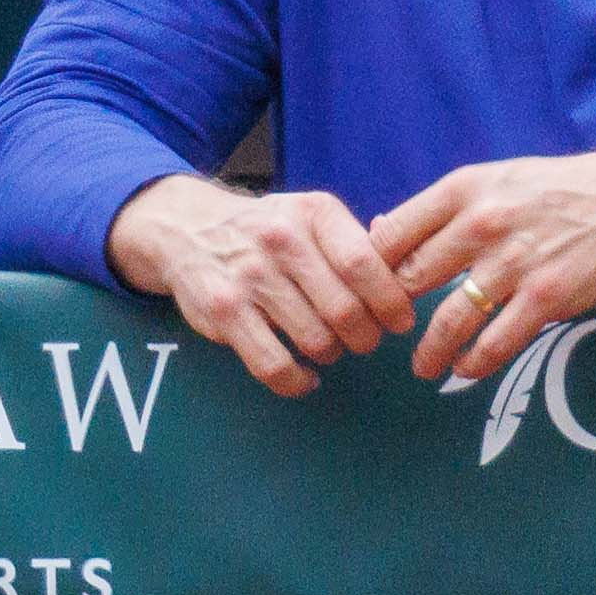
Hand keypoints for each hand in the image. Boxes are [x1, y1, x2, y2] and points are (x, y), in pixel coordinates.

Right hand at [102, 175, 413, 398]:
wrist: (187, 230)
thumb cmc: (266, 230)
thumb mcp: (309, 215)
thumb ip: (355, 242)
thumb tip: (408, 273)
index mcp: (314, 214)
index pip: (365, 264)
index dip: (391, 302)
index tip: (400, 321)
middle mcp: (281, 240)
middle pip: (345, 309)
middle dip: (365, 336)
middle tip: (364, 339)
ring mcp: (249, 278)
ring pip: (316, 340)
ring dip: (332, 354)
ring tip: (328, 347)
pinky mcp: (224, 313)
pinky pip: (274, 364)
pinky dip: (297, 381)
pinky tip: (304, 377)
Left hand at [378, 146, 595, 385]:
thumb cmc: (546, 192)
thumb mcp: (488, 181)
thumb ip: (435, 209)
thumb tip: (375, 232)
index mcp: (462, 190)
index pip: (390, 237)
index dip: (368, 273)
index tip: (366, 295)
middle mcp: (483, 223)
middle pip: (410, 280)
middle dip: (391, 316)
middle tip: (386, 337)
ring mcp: (514, 262)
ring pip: (448, 321)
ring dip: (428, 352)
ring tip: (423, 366)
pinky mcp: (545, 297)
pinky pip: (495, 343)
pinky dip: (473, 363)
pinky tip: (464, 368)